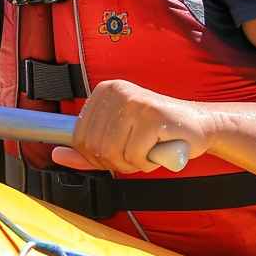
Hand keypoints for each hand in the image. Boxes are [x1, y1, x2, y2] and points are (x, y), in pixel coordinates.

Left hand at [50, 79, 213, 173]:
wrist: (199, 126)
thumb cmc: (157, 134)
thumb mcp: (118, 139)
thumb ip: (87, 149)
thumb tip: (57, 155)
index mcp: (104, 91)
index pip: (79, 137)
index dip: (98, 156)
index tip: (119, 152)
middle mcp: (117, 91)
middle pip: (96, 147)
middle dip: (117, 161)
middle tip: (138, 154)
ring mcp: (134, 101)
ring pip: (113, 153)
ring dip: (134, 163)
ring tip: (149, 149)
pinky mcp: (151, 115)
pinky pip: (135, 155)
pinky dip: (148, 162)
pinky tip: (160, 149)